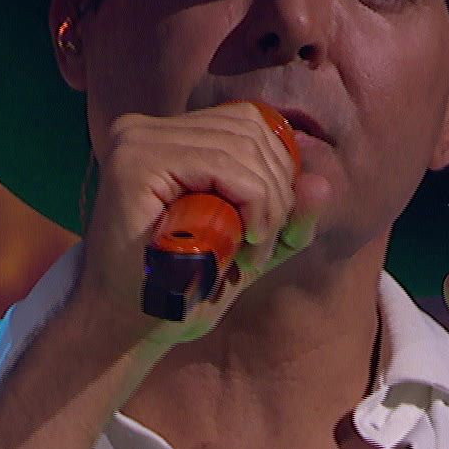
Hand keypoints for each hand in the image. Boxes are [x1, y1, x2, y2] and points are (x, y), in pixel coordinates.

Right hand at [71, 102, 332, 352]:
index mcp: (166, 135)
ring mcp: (135, 139)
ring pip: (243, 148)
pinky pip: (225, 167)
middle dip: (278, 190)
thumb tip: (324, 183)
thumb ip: (286, 215)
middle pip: (250, 129)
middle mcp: (145, 127)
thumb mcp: (248, 246)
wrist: (124, 327)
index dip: (279, 168)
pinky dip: (252, 204)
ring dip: (267, 205)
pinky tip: (244, 242)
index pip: (249, 122)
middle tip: (264, 247)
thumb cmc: (181, 288)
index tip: (274, 226)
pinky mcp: (135, 161)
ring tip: (252, 253)